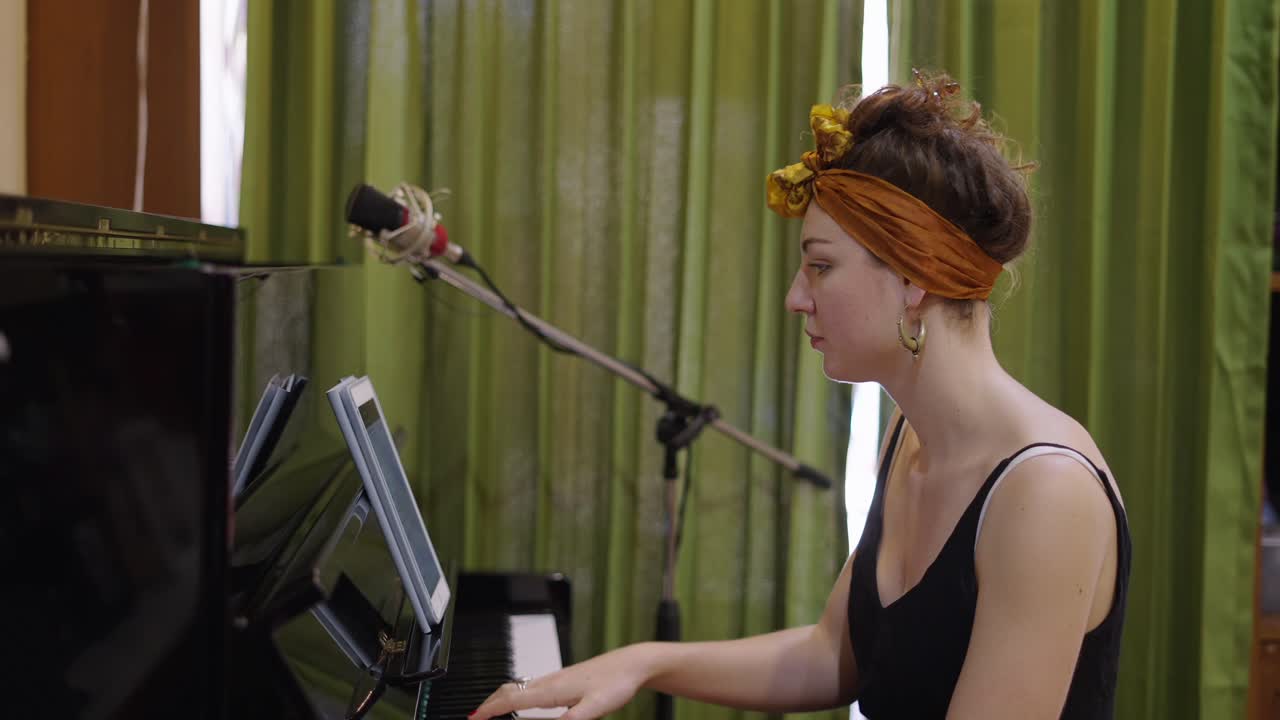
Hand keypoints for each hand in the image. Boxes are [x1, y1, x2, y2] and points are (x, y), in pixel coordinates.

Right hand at [470, 644, 656, 719]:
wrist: (632, 663)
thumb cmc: (616, 681)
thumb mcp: (594, 708)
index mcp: (553, 689)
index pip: (512, 700)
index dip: (489, 710)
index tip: (473, 718)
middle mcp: (550, 681)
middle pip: (509, 690)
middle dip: (489, 704)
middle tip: (475, 716)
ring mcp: (556, 678)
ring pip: (519, 687)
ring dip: (500, 699)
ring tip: (490, 711)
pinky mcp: (563, 679)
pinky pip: (530, 687)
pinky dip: (516, 695)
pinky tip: (521, 703)